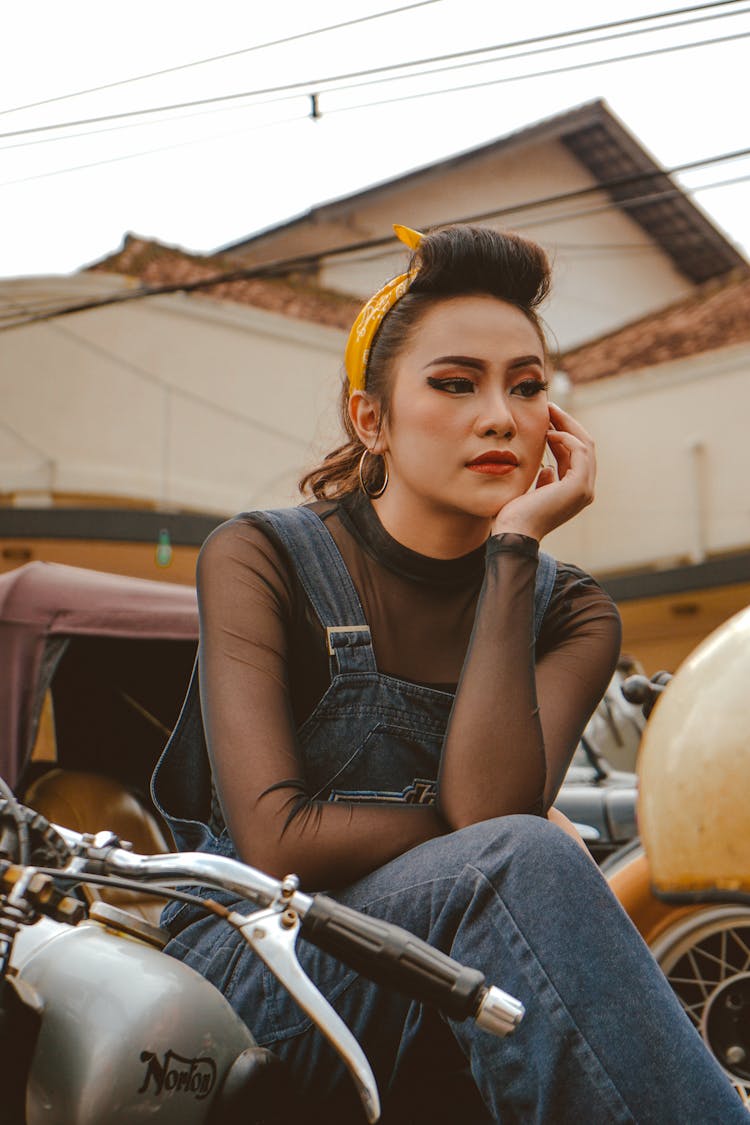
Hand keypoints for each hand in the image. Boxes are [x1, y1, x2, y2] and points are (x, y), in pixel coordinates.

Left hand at [491, 403, 595, 540]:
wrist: (512, 532)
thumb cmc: (515, 514)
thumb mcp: (532, 490)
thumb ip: (544, 480)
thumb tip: (549, 469)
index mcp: (575, 491)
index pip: (575, 454)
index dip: (563, 433)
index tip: (546, 418)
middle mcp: (585, 490)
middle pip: (584, 445)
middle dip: (567, 423)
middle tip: (549, 407)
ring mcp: (585, 488)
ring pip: (585, 444)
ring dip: (567, 425)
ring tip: (549, 412)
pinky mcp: (579, 485)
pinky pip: (579, 450)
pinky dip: (566, 437)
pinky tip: (548, 432)